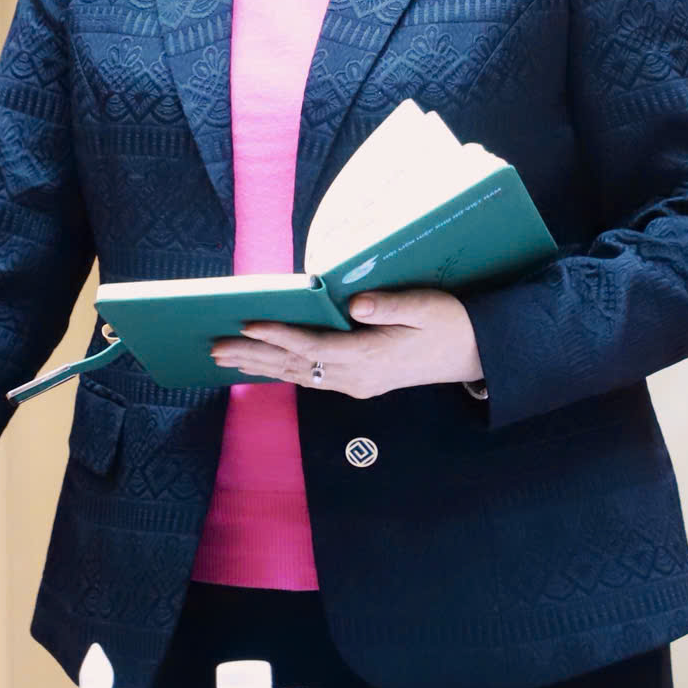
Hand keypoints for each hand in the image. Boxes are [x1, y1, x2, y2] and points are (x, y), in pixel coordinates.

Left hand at [212, 288, 483, 399]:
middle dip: (253, 355)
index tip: (248, 324)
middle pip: (296, 366)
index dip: (279, 335)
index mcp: (370, 357)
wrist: (472, 353)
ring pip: (299, 374)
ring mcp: (356, 384)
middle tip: (214, 347)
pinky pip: (311, 377)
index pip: (313, 346)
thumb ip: (390, 306)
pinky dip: (282, 369)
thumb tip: (354, 304)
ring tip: (225, 357)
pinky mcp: (358, 382)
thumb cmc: (449, 323)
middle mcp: (357, 377)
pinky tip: (263, 364)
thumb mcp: (425, 307)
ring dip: (260, 365)